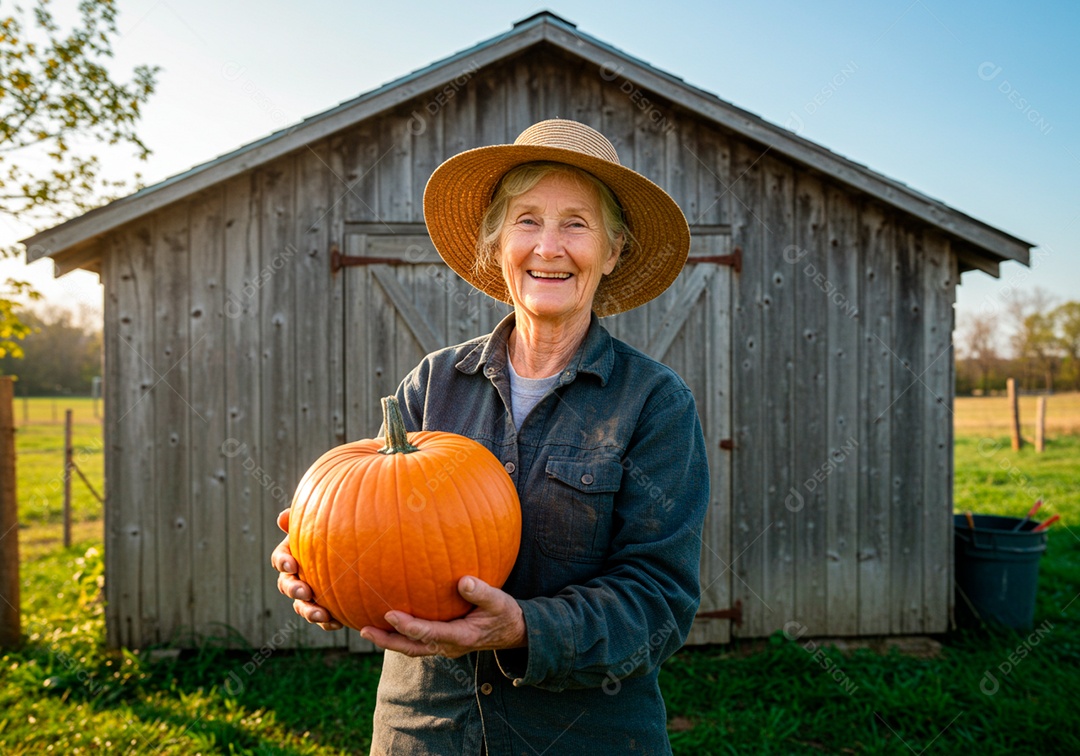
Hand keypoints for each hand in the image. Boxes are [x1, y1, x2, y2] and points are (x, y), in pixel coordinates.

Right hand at [270, 509, 342, 630]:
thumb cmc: (344, 529)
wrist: (366, 552)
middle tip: (305, 591)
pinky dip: (327, 623)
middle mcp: (299, 575)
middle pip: (287, 585)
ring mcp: (312, 593)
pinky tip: (338, 623)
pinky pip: (323, 619)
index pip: (281, 558)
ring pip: (302, 606)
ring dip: (308, 611)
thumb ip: (309, 517)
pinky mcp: (328, 607)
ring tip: (321, 614)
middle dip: (293, 589)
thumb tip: (283, 517)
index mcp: (295, 553)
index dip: (283, 561)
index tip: (292, 564)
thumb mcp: (330, 521)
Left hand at [360, 576, 525, 658]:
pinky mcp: (442, 642)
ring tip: (366, 629)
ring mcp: (444, 646)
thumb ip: (482, 592)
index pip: (429, 633)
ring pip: (412, 647)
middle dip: (387, 640)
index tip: (389, 614)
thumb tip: (463, 581)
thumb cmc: (505, 614)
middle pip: (412, 647)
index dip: (408, 625)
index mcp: (461, 637)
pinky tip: (387, 623)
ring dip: (389, 640)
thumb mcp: (499, 601)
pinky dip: (400, 635)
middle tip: (364, 630)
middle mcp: (449, 646)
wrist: (513, 632)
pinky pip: (417, 641)